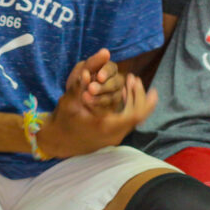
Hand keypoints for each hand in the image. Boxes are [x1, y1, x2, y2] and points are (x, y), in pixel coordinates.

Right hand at [40, 57, 157, 158]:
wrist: (57, 141)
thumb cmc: (63, 121)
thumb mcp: (70, 100)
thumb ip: (81, 84)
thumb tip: (89, 69)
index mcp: (107, 126)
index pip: (136, 115)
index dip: (145, 100)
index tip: (152, 89)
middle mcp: (114, 134)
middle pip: (138, 116)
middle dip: (139, 96)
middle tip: (134, 79)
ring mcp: (114, 138)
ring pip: (133, 119)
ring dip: (133, 101)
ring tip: (129, 83)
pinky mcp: (111, 137)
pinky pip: (126, 121)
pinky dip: (127, 107)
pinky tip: (121, 94)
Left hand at [67, 48, 123, 112]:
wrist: (70, 102)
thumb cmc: (77, 82)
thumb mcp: (81, 70)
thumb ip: (93, 62)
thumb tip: (106, 51)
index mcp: (107, 69)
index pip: (111, 68)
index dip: (106, 72)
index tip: (99, 77)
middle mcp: (114, 82)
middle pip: (116, 83)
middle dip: (103, 87)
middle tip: (91, 89)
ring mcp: (115, 95)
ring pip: (114, 96)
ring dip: (100, 97)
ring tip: (85, 97)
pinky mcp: (111, 108)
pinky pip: (109, 108)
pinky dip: (98, 106)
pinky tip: (88, 105)